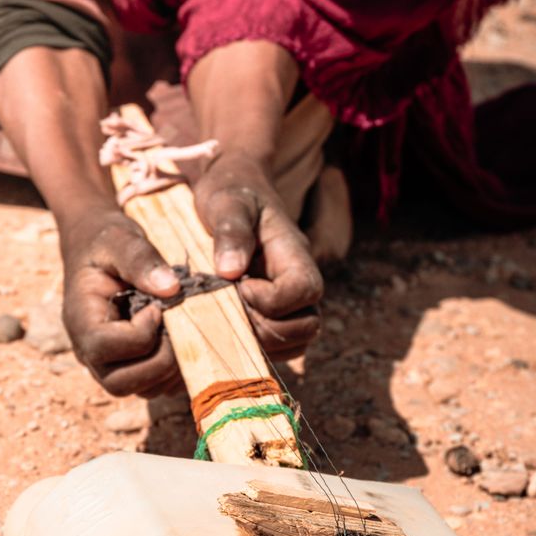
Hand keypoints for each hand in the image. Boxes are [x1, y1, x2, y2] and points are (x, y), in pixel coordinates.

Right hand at [60, 205, 183, 396]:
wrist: (98, 247)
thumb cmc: (106, 241)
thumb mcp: (120, 238)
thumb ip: (141, 259)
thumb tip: (171, 289)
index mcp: (80, 319)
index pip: (104, 347)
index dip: (139, 333)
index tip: (158, 307)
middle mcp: (89, 350)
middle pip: (120, 383)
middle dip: (159, 361)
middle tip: (179, 328)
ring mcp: (108, 362)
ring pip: (140, 390)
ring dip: (170, 368)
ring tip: (184, 332)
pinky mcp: (127, 365)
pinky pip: (153, 386)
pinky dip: (175, 371)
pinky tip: (186, 339)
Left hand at [193, 151, 322, 358]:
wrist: (234, 188)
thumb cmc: (231, 191)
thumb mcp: (227, 202)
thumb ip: (231, 232)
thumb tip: (229, 271)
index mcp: (294, 253)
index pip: (305, 291)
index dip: (271, 300)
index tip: (238, 285)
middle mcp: (299, 280)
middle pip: (308, 325)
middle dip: (266, 328)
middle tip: (231, 309)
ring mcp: (291, 299)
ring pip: (298, 340)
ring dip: (264, 342)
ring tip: (230, 320)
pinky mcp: (277, 311)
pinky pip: (281, 344)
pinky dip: (259, 346)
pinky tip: (231, 326)